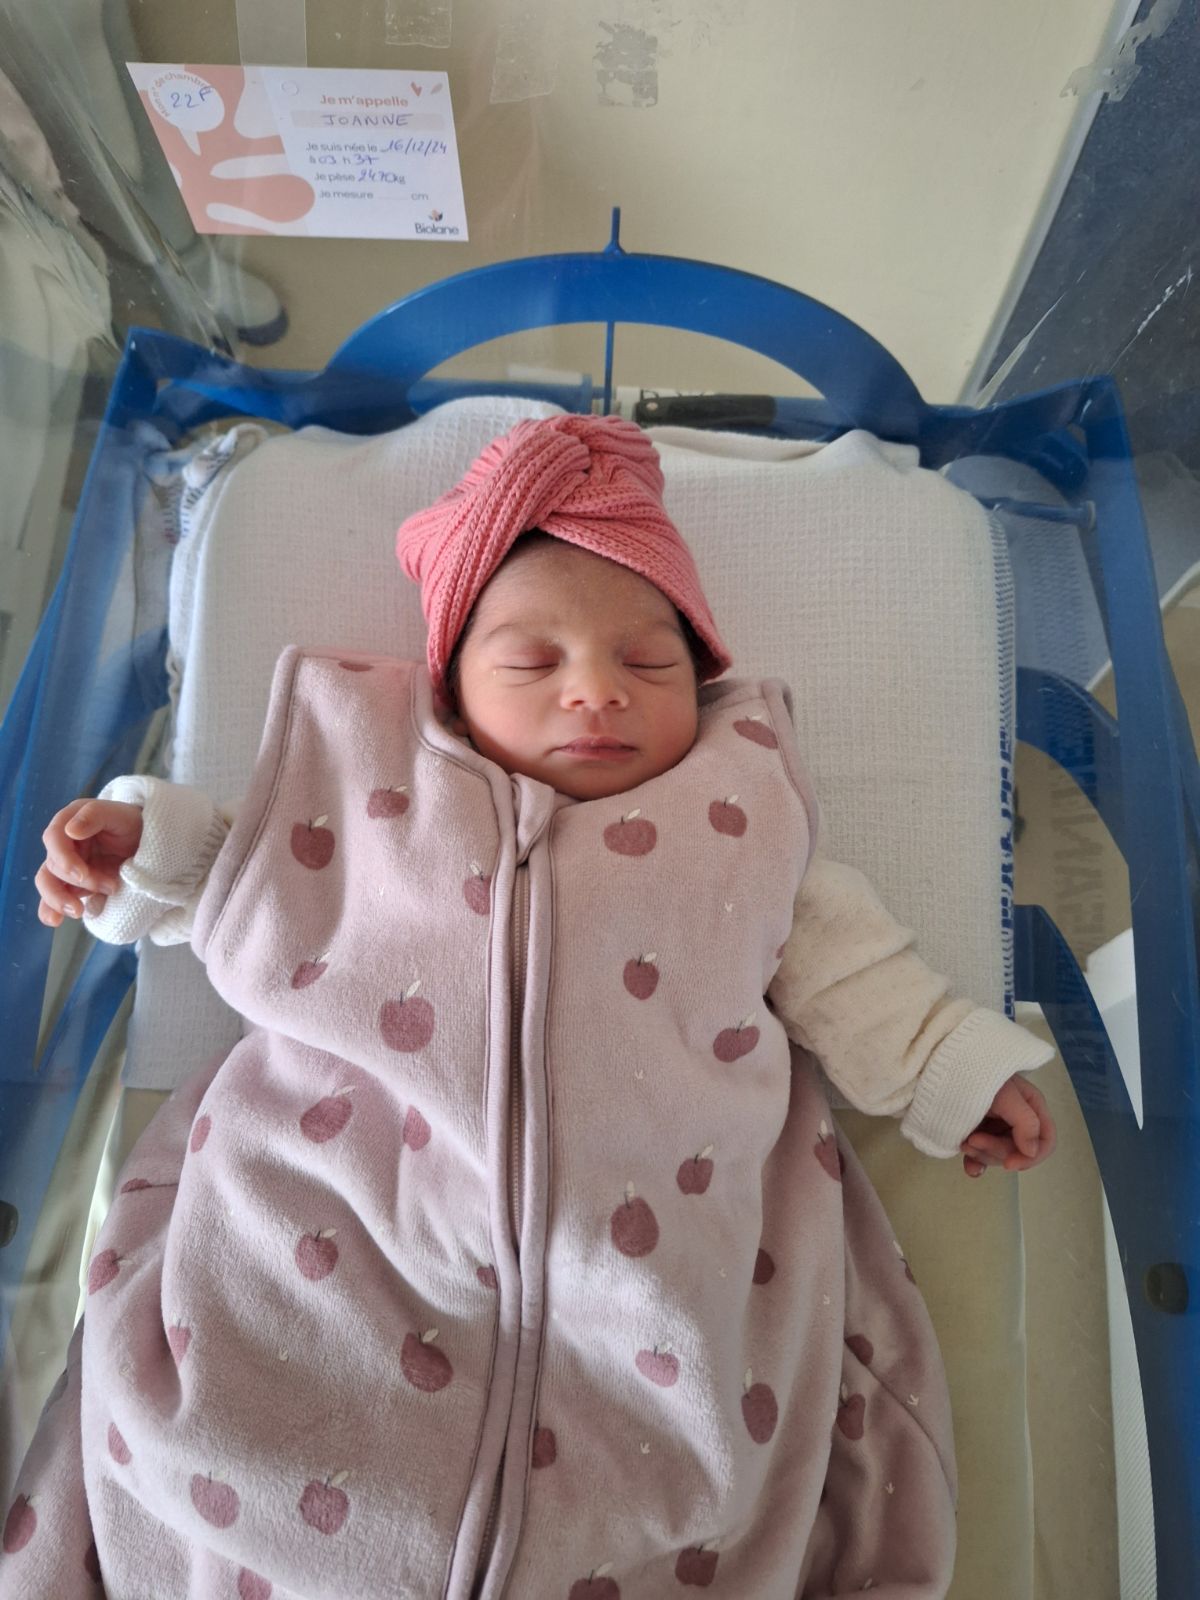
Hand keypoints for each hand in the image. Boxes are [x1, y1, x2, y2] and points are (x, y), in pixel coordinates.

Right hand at [37, 799, 143, 926]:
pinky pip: (55, 897)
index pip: (54, 839)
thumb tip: (70, 830)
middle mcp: (66, 843)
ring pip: (48, 883)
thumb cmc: (136, 824)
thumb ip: (95, 816)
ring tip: (78, 911)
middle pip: (53, 865)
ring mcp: (69, 865)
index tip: (82, 875)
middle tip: (110, 887)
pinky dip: (51, 910)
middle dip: (79, 881)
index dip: (64, 859)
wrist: (151, 843)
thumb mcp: (121, 815)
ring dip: (58, 899)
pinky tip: (55, 920)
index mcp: (71, 821)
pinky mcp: (75, 884)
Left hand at [961, 1074, 1055, 1178]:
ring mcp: (998, 1128)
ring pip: (1000, 1157)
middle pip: (1019, 1151)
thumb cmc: (976, 1076)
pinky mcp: (979, 1135)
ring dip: (982, 1155)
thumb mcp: (1005, 1094)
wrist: (942, 1071)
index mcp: (1032, 1106)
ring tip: (963, 1141)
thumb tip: (1032, 1151)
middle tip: (972, 1140)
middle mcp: (1018, 1119)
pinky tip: (970, 1166)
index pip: (1045, 1140)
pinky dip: (977, 1164)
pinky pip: (984, 1159)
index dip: (1031, 1157)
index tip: (1009, 1164)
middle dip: (996, 1151)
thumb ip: (1025, 1121)